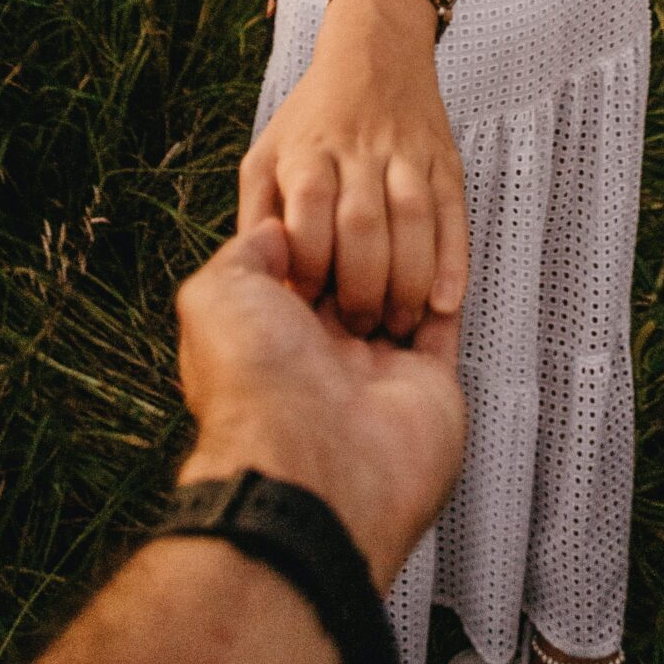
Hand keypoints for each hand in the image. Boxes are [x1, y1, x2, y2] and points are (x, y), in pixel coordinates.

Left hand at [176, 218, 466, 590]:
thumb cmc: (256, 385)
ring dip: (407, 268)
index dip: (318, 234)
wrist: (310, 462)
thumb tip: (270, 229)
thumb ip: (244, 254)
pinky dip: (447, 296)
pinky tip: (442, 267)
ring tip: (409, 237)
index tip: (332, 202)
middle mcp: (323, 358)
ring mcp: (375, 375)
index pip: (303, 270)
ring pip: (399, 299)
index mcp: (273, 335)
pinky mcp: (425, 387)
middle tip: (377, 217)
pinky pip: (443, 332)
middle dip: (365, 251)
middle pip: (353, 284)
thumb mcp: (216, 296)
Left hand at [238, 0, 468, 342]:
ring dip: (408, 281)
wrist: (375, 51)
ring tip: (399, 324)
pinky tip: (445, 302)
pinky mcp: (447, 162)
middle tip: (358, 328)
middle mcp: (359, 150)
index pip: (308, 211)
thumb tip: (260, 279)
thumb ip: (257, 215)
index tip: (307, 304)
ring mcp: (407, 154)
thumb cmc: (312, 119)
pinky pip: (453, 214)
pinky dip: (453, 261)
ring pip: (413, 220)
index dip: (309, 263)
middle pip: (362, 223)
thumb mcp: (264, 155)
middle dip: (361, 285)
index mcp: (307, 151)